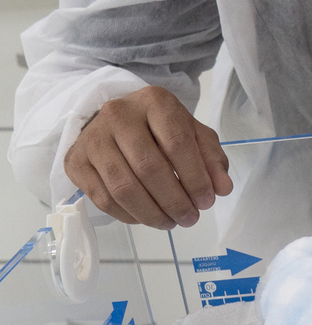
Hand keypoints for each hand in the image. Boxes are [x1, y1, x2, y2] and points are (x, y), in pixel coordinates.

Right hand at [63, 87, 232, 228]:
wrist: (115, 120)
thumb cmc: (159, 128)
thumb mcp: (192, 133)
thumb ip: (211, 158)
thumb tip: (222, 187)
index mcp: (154, 101)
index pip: (176, 143)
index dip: (195, 178)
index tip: (207, 201)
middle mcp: (118, 114)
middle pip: (149, 168)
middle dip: (174, 201)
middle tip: (190, 219)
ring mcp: (92, 138)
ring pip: (123, 187)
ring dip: (151, 213)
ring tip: (170, 223)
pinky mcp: (75, 161)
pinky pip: (103, 199)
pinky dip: (128, 215)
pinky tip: (146, 218)